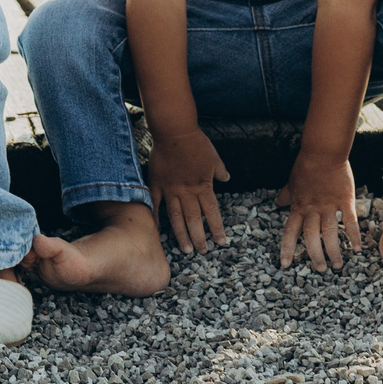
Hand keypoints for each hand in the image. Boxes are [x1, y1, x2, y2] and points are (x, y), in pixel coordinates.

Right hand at [146, 125, 231, 253]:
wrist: (175, 131)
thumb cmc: (196, 142)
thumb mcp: (214, 156)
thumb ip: (220, 170)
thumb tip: (227, 178)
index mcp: (203, 186)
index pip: (212, 212)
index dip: (217, 228)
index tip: (221, 242)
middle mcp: (187, 192)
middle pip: (194, 220)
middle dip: (199, 238)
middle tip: (202, 252)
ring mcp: (171, 189)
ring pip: (176, 217)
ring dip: (181, 234)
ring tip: (185, 249)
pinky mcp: (157, 184)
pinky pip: (155, 204)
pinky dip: (155, 217)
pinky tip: (156, 230)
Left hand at [275, 151, 358, 271]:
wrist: (323, 151)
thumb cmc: (306, 166)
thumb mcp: (291, 182)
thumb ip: (286, 195)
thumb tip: (277, 202)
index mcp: (298, 206)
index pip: (290, 231)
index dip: (287, 248)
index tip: (285, 264)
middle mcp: (312, 209)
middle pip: (311, 237)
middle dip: (315, 255)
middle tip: (320, 269)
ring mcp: (329, 205)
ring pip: (330, 233)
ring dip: (333, 251)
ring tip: (337, 265)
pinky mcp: (345, 199)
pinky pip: (350, 220)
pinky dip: (354, 235)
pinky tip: (357, 248)